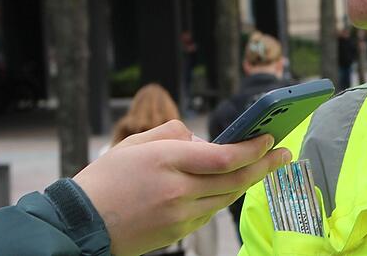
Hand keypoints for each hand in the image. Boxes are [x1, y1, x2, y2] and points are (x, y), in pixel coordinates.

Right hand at [73, 120, 290, 255]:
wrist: (82, 223)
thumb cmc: (106, 179)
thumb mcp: (135, 143)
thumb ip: (173, 134)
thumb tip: (202, 140)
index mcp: (167, 162)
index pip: (223, 157)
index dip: (252, 148)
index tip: (269, 138)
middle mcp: (178, 191)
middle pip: (234, 179)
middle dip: (264, 165)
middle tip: (284, 153)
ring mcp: (180, 215)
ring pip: (226, 196)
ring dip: (248, 180)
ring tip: (264, 165)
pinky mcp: (179, 232)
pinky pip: (210, 210)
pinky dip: (224, 195)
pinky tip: (232, 184)